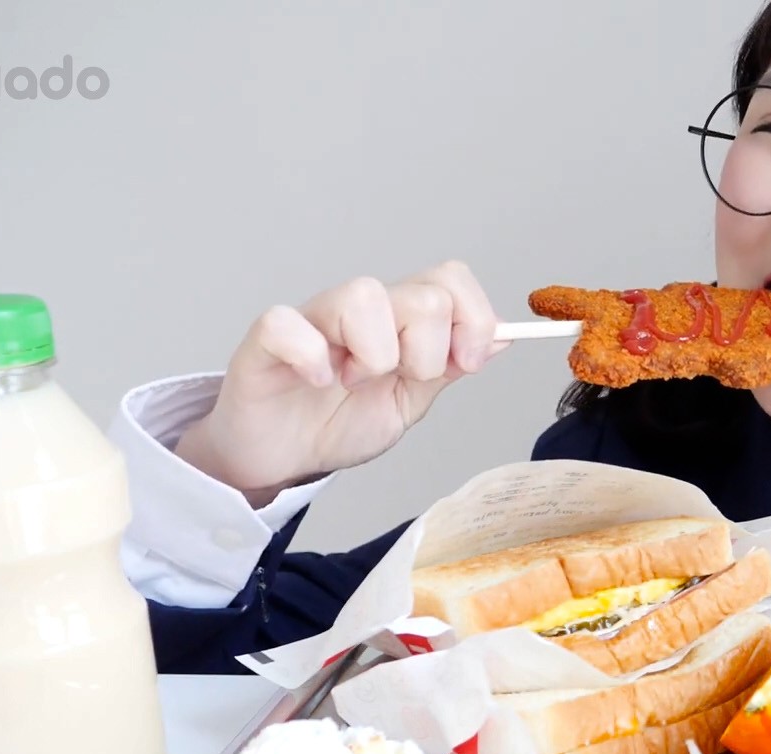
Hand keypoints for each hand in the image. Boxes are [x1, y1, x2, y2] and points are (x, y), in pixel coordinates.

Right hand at [174, 261, 507, 504]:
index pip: (449, 280)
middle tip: (397, 380)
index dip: (472, 319)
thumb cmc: (339, 422)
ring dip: (373, 355)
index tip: (464, 364)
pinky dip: (312, 357)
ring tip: (352, 383)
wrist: (284, 457)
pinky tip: (317, 381)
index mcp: (399, 320)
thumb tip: (503, 337)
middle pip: (422, 295)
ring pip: (363, 297)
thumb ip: (449, 368)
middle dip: (426, 353)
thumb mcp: (410, 402)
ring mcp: (313, 319)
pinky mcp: (267, 340)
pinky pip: (289, 324)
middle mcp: (359, 310)